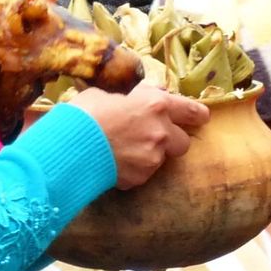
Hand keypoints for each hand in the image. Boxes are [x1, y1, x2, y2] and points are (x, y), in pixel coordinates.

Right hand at [64, 79, 209, 189]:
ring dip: (149, 155)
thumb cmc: (86, 112)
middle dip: (172, 140)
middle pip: (183, 142)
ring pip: (161, 159)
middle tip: (153, 137)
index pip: (190, 111)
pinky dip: (132, 169)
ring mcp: (152, 158)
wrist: (70, 145)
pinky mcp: (139, 178)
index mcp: (156, 105)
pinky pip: (142, 173)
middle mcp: (161, 132)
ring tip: (124, 150)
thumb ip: (136, 95)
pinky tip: (113, 162)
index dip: (197, 114)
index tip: (201, 117)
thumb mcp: (109, 93)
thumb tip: (152, 92)